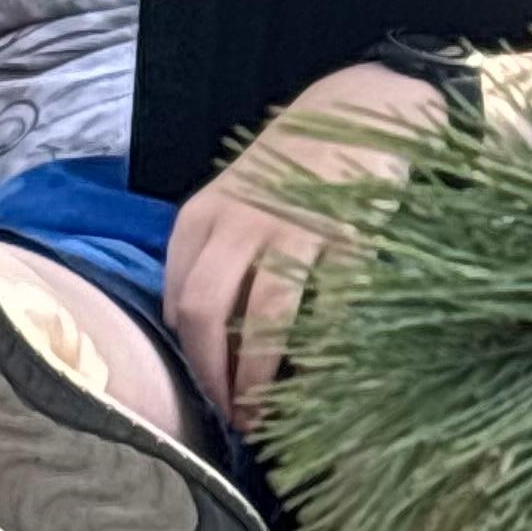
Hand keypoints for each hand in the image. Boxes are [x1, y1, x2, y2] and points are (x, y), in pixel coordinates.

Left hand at [163, 57, 453, 431]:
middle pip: (205, 314)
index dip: (187, 359)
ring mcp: (294, 228)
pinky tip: (317, 380)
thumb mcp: (231, 201)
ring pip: (263, 319)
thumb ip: (206, 257)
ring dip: (258, 378)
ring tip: (263, 417)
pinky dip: (321, 350)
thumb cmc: (287, 170)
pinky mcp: (348, 233)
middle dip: (213, 379)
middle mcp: (239, 222)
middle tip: (230, 420)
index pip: (177, 301)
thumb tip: (185, 333)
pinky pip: (329, 305)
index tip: (204, 397)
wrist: (355, 110)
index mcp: (202, 216)